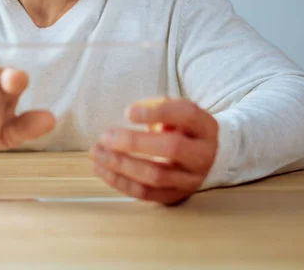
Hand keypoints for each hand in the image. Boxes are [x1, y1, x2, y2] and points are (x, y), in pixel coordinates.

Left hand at [90, 98, 217, 204]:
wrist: (200, 156)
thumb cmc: (179, 128)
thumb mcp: (173, 111)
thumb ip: (154, 108)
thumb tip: (131, 113)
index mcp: (205, 127)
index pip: (186, 114)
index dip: (156, 112)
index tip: (127, 112)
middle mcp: (203, 154)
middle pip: (172, 148)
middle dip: (134, 142)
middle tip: (106, 136)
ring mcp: (191, 179)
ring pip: (155, 175)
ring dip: (121, 164)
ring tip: (97, 152)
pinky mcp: (174, 196)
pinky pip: (145, 193)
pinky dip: (119, 181)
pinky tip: (101, 168)